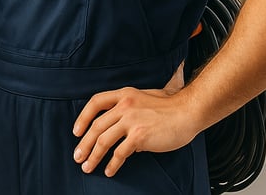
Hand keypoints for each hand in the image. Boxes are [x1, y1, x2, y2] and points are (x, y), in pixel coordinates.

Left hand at [71, 76, 197, 177]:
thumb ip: (129, 109)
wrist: (189, 112)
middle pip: (96, 126)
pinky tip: (109, 171)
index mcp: (124, 95)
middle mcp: (124, 106)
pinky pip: (120, 153)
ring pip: (103, 140)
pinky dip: (112, 164)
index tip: (76, 132)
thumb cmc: (170, 107)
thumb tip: (119, 130)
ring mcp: (131, 121)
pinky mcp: (139, 136)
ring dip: (93, 156)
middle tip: (78, 157)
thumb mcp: (145, 98)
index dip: (83, 117)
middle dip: (84, 144)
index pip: (96, 102)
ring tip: (87, 167)